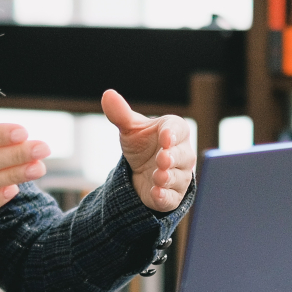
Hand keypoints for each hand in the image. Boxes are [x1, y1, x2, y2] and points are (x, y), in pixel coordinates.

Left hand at [101, 89, 194, 212]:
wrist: (140, 173)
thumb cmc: (142, 145)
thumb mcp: (130, 130)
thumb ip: (121, 114)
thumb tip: (108, 94)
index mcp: (174, 131)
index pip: (178, 129)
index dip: (173, 133)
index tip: (165, 136)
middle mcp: (182, 154)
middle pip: (183, 155)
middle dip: (172, 157)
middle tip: (162, 158)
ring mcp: (179, 176)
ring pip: (179, 177)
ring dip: (168, 177)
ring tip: (158, 176)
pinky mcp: (172, 196)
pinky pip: (172, 197)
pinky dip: (165, 196)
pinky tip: (156, 193)